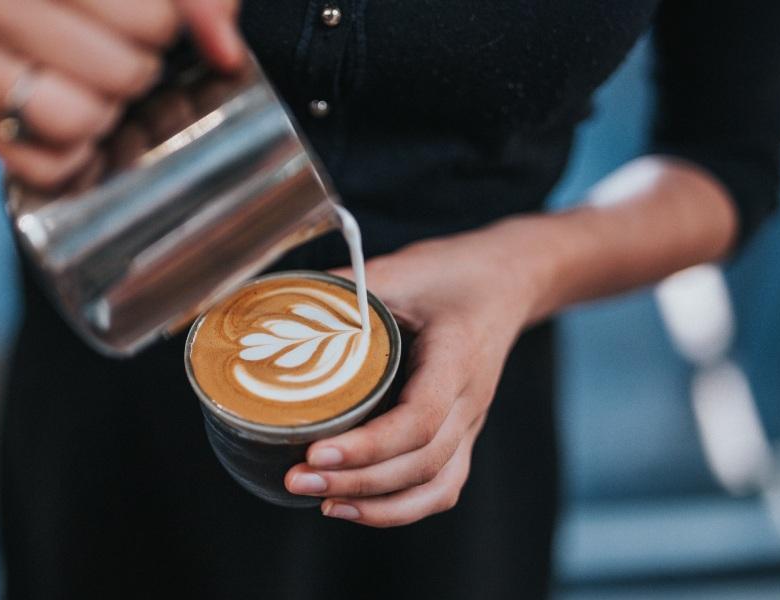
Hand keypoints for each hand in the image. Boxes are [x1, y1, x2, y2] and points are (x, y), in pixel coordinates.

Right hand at [0, 0, 242, 188]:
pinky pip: (49, 168)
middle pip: (120, 71)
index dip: (164, 26)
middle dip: (139, 70)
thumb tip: (225, 50)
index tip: (150, 20)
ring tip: (96, 90)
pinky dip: (77, 159)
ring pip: (76, 122)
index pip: (146, 17)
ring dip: (104, 115)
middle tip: (123, 56)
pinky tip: (74, 124)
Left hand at [284, 223, 541, 526]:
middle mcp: (471, 400)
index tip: (315, 452)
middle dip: (357, 481)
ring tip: (322, 503)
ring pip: (436, 486)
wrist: (506, 281)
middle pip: (422, 462)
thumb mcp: (397, 269)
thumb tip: (274, 306)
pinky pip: (441, 487)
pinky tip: (355, 507)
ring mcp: (471, 423)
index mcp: (456, 358)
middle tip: (298, 479)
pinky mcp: (462, 435)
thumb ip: (341, 288)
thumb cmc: (451, 273)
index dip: (368, 444)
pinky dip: (401, 508)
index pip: (419, 418)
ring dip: (378, 506)